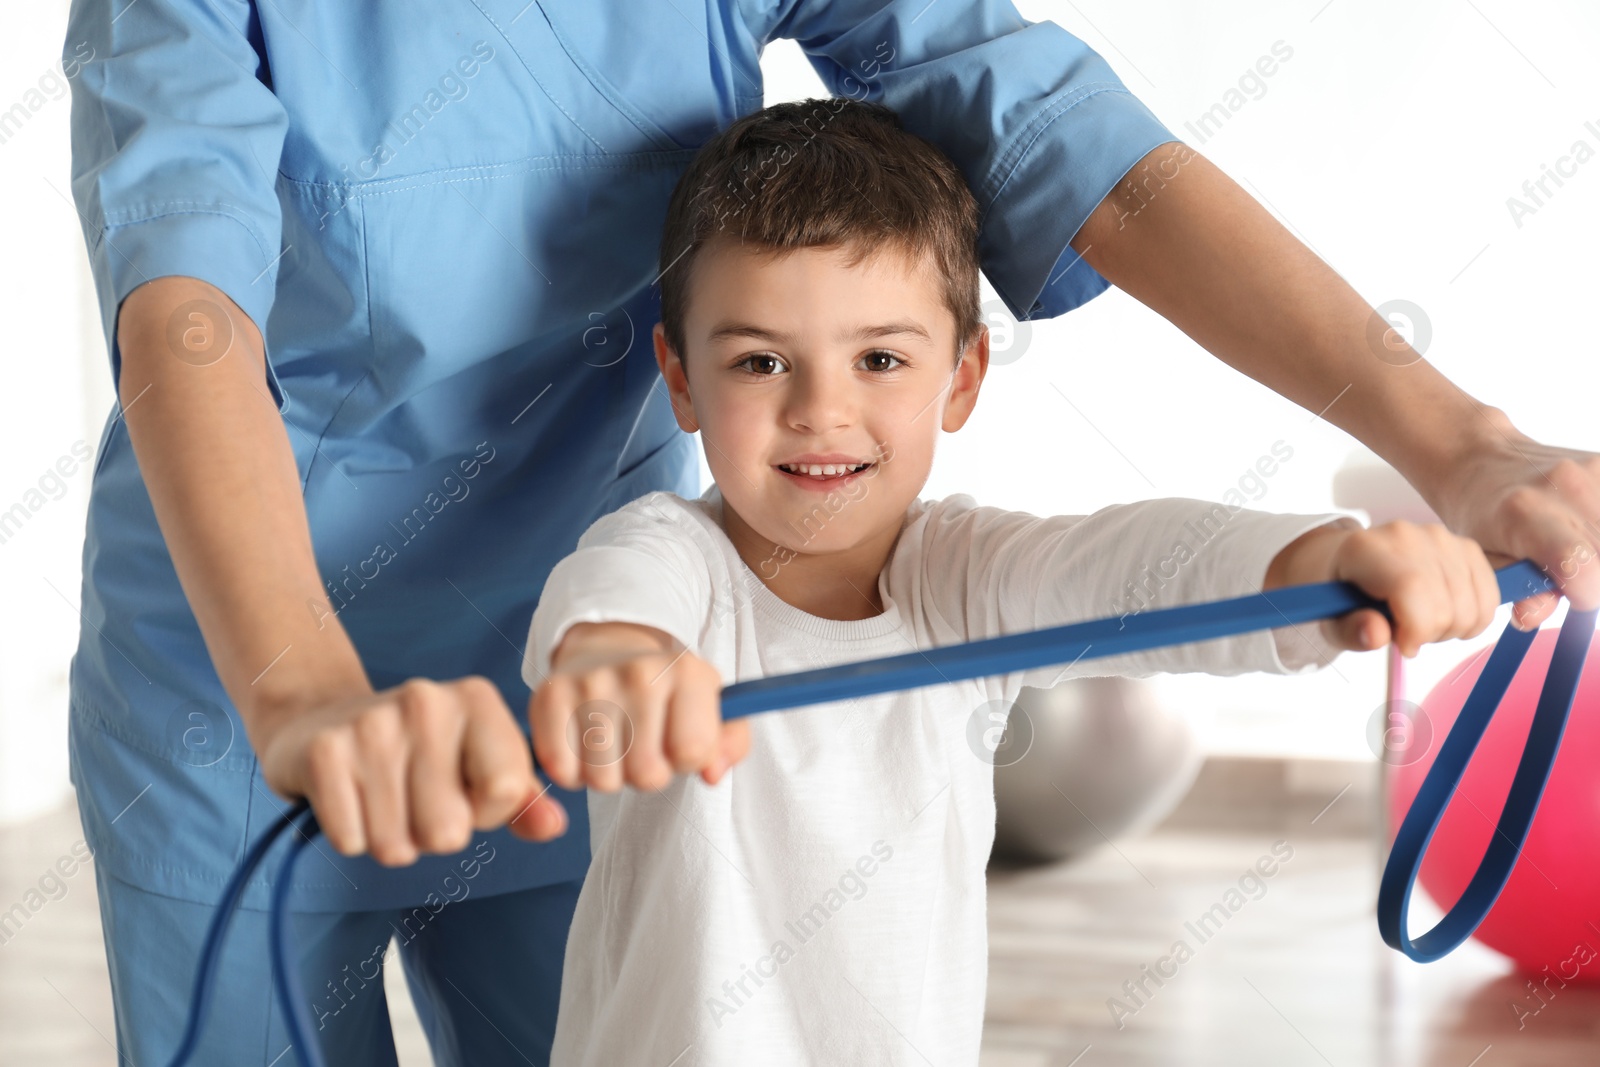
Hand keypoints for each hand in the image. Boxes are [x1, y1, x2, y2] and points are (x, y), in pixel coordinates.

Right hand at [253, 677, 567, 864]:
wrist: (322, 722)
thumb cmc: (418, 756)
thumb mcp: (477, 766)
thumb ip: (522, 800)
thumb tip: (554, 826)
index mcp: (477, 699)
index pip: (506, 790)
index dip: (485, 811)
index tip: (463, 790)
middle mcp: (427, 700)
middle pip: (450, 830)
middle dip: (431, 835)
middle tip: (414, 800)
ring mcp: (372, 722)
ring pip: (396, 844)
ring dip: (389, 838)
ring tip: (382, 798)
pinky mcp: (325, 751)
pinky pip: (352, 840)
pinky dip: (351, 835)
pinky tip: (350, 798)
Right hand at [529, 622, 750, 792]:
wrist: (606, 648)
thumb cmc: (666, 692)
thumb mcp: (712, 707)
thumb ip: (730, 743)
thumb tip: (712, 774)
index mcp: (688, 673)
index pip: (693, 753)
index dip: (686, 761)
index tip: (678, 742)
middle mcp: (640, 673)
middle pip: (648, 775)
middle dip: (647, 773)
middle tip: (641, 745)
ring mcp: (591, 682)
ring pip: (603, 780)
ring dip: (609, 776)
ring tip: (613, 744)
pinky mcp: (549, 697)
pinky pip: (562, 771)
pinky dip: (572, 772)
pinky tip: (581, 746)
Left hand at [1266, 520, 1503, 657]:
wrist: (1348, 561)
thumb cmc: (1339, 595)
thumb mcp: (1330, 622)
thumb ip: (1350, 631)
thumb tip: (1376, 634)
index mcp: (1366, 549)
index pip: (1412, 590)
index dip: (1416, 630)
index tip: (1402, 645)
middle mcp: (1407, 535)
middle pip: (1446, 606)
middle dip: (1430, 634)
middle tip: (1406, 632)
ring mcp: (1440, 536)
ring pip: (1472, 606)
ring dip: (1452, 628)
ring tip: (1422, 622)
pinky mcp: (1465, 545)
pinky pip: (1490, 596)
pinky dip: (1474, 618)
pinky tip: (1445, 614)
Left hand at [1423, 416, 1599, 627]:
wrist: (1480, 459)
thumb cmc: (1480, 518)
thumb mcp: (1484, 561)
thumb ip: (1518, 593)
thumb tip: (1533, 617)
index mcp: (1523, 514)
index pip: (1581, 566)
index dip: (1584, 592)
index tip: (1571, 591)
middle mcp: (1563, 486)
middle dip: (1596, 576)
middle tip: (1568, 568)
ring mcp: (1591, 470)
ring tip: (1574, 545)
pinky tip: (1585, 528)